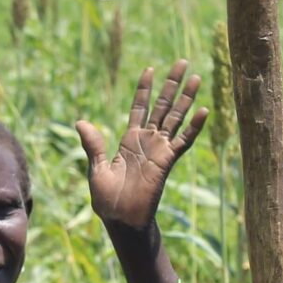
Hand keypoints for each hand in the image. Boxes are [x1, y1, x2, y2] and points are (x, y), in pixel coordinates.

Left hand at [76, 60, 205, 235]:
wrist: (120, 219)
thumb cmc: (107, 199)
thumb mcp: (97, 167)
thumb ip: (93, 144)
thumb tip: (80, 122)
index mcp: (129, 140)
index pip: (139, 107)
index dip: (144, 89)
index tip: (150, 69)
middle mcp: (147, 141)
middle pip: (162, 106)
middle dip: (171, 85)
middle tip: (182, 62)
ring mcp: (159, 150)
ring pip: (176, 118)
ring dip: (186, 99)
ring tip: (196, 78)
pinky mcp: (167, 161)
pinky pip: (183, 141)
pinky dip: (193, 127)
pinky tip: (202, 111)